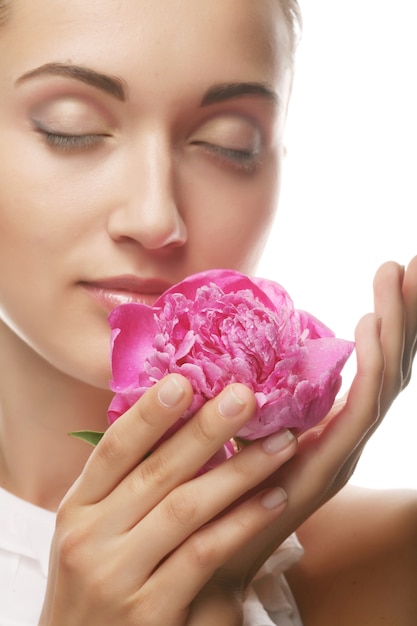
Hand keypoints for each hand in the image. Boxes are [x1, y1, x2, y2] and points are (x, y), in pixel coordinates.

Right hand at [39, 377, 296, 625]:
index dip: (149, 414)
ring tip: (281, 443)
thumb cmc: (97, 583)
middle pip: (156, 471)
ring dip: (239, 471)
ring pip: (186, 508)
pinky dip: (241, 522)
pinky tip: (273, 498)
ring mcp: (117, 577)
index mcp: (77, 509)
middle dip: (206, 430)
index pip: (113, 449)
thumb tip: (175, 423)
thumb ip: (125, 487)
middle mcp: (90, 539)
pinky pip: (204, 555)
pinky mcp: (150, 613)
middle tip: (247, 396)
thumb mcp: (94, 532)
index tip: (183, 381)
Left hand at [218, 255, 416, 584]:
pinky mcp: (328, 466)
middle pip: (391, 367)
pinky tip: (369, 327)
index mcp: (333, 424)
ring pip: (384, 382)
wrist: (208, 549)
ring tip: (396, 277)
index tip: (395, 274)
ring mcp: (343, 451)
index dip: (391, 321)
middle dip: (406, 313)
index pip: (374, 366)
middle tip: (411, 263)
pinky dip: (371, 366)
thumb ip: (249, 388)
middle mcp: (347, 435)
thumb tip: (233, 342)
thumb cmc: (221, 482)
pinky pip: (360, 410)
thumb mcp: (239, 421)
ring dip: (394, 326)